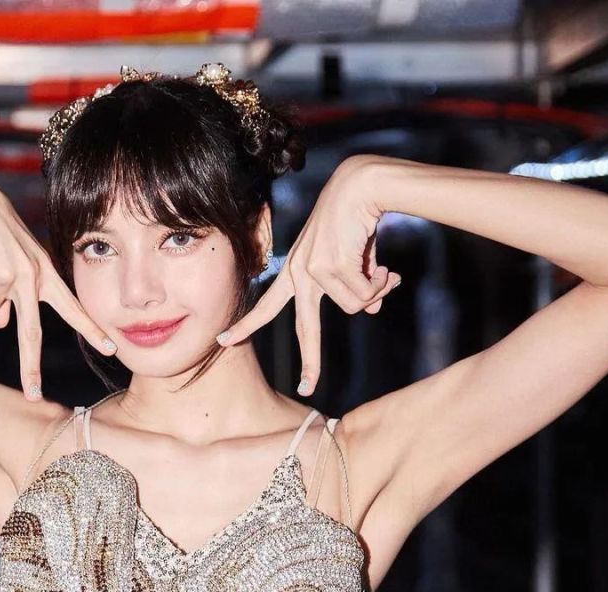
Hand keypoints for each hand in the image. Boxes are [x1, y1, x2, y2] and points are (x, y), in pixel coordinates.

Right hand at [0, 167, 116, 399]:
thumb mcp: (10, 264)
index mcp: (45, 273)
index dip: (92, 329)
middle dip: (30, 368)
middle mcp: (32, 277)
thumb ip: (10, 297)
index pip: (73, 308)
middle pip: (31, 334)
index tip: (113, 348)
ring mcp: (10, 277)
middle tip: (33, 395)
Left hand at [216, 155, 400, 395]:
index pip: (267, 306)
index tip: (223, 341)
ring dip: (375, 290)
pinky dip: (381, 281)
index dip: (246, 325)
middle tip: (308, 389)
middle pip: (305, 329)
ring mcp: (312, 270)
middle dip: (310, 362)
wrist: (360, 186)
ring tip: (383, 269)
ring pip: (353, 306)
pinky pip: (363, 293)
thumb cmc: (355, 219)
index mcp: (295, 272)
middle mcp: (299, 273)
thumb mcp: (354, 260)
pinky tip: (384, 263)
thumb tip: (374, 310)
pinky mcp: (328, 266)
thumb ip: (360, 287)